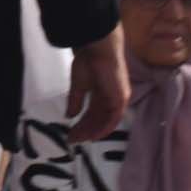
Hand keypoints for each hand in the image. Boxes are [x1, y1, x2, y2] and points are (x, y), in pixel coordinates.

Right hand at [68, 28, 129, 145]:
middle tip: (72, 139)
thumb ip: (75, 101)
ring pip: (105, 121)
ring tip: (79, 139)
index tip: (70, 132)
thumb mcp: (78, 85)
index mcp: (103, 93)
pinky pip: (113, 119)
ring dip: (92, 131)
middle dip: (85, 130)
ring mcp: (118, 99)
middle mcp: (112, 98)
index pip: (93, 113)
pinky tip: (93, 136)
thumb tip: (69, 116)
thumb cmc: (88, 62)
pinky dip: (104, 128)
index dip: (82, 124)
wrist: (97, 50)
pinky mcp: (121, 99)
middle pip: (98, 119)